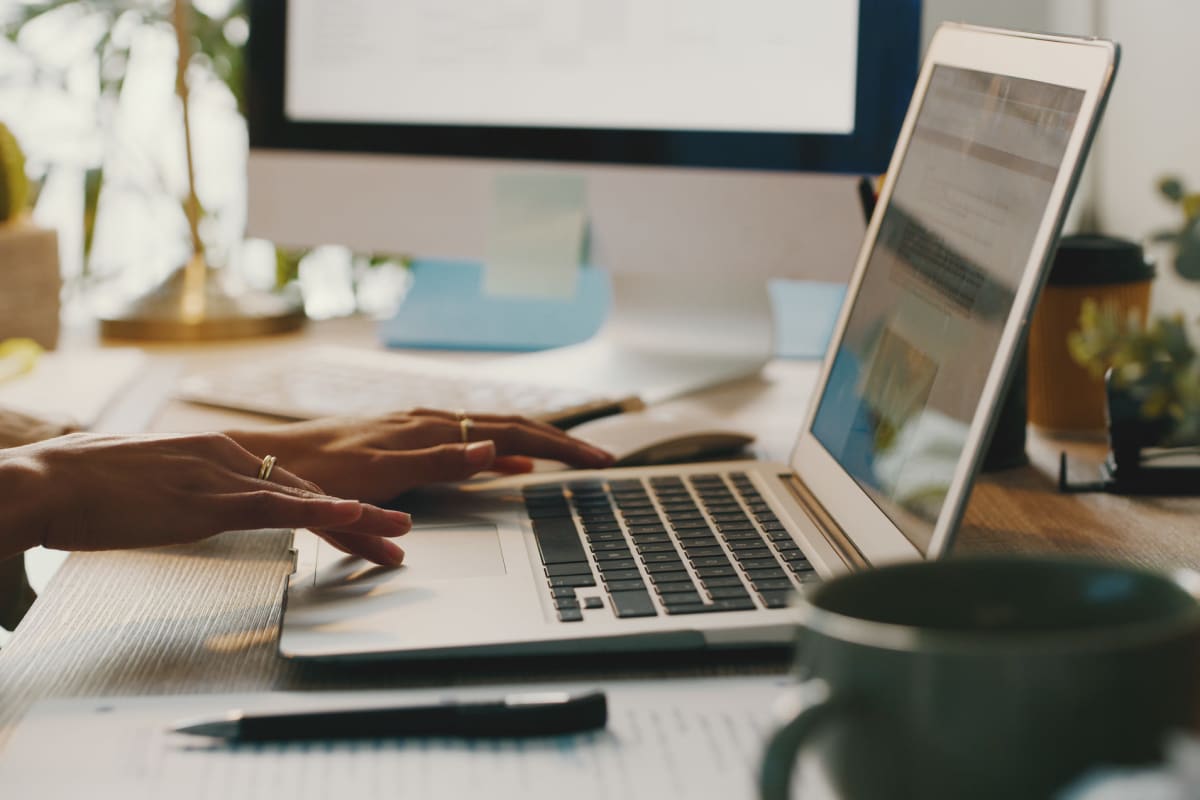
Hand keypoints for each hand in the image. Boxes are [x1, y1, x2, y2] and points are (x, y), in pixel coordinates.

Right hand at [0, 432, 411, 565]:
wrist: (44, 483)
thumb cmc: (80, 488)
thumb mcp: (143, 485)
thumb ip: (174, 491)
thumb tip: (175, 502)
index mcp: (213, 454)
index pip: (286, 482)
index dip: (328, 503)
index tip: (360, 518)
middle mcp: (226, 458)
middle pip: (310, 489)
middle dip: (360, 515)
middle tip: (399, 532)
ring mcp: (220, 477)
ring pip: (307, 498)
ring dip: (359, 519)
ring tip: (399, 535)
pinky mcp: (207, 501)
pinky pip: (276, 507)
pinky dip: (318, 511)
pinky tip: (352, 516)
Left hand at [225, 408, 614, 503]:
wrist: (274, 462)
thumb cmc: (322, 472)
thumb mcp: (381, 472)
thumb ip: (441, 462)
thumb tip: (496, 450)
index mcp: (434, 428)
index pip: (516, 433)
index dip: (562, 448)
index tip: (599, 462)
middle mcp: (433, 421)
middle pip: (514, 426)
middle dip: (562, 443)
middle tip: (603, 460)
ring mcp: (423, 429)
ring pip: (495, 432)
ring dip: (537, 443)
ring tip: (571, 457)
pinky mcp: (411, 440)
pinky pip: (471, 442)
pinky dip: (502, 452)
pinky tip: (510, 464)